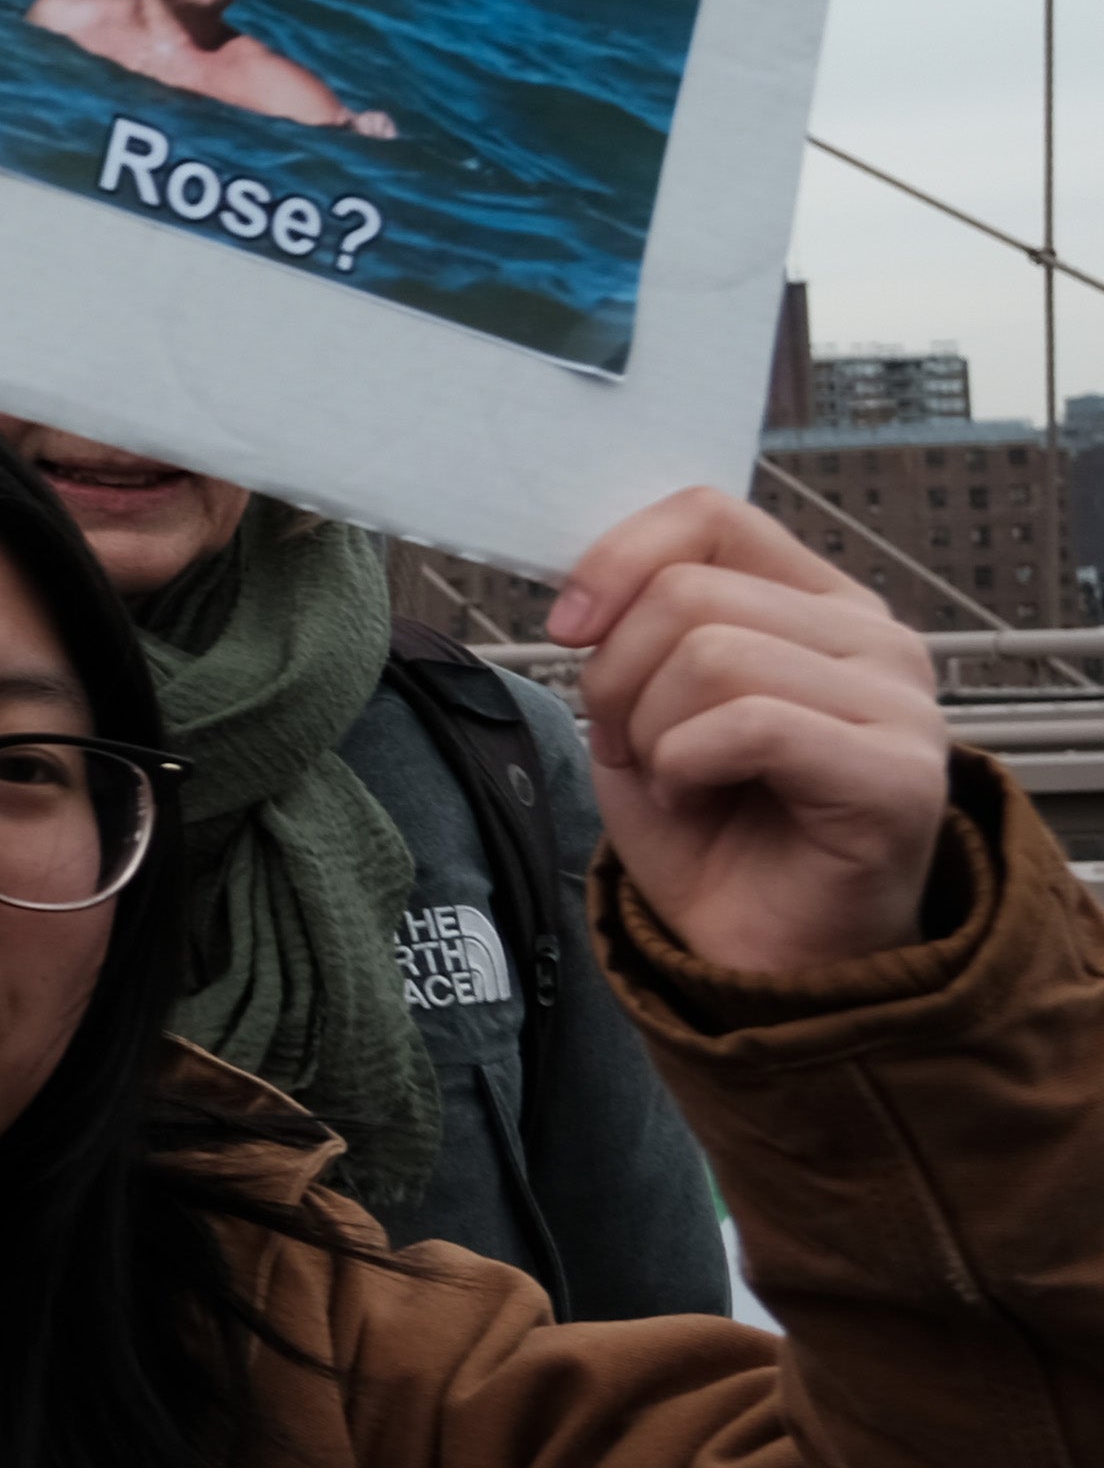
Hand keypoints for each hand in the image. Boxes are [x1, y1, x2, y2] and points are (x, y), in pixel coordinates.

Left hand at [548, 486, 951, 979]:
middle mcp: (872, 638)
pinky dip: (686, 766)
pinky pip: (749, 724)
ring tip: (676, 780)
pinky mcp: (897, 773)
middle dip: (620, 676)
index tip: (569, 627)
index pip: (709, 515)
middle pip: (689, 591)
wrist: (760, 952)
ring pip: (712, 653)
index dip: (616, 561)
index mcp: (816, 603)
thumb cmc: (711, 834)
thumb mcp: (642, 707)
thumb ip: (632, 627)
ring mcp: (898, 703)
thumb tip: (588, 588)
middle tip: (634, 747)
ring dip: (652, 730)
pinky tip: (699, 801)